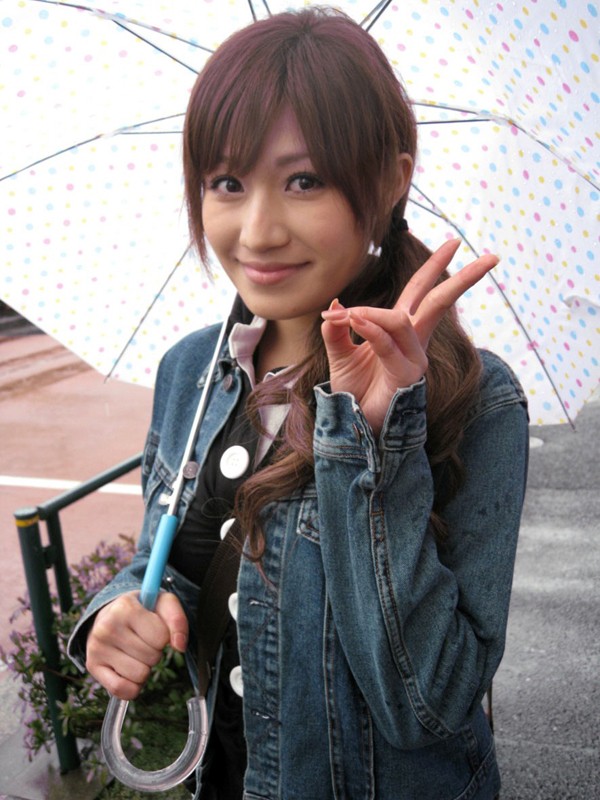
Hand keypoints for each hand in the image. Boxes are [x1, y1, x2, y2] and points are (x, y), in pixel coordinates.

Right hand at [86, 591, 187, 700]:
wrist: (110, 613)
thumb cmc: (142, 610)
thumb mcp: (163, 603)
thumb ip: (178, 620)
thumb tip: (180, 646)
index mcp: (125, 608)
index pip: (162, 638)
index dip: (164, 637)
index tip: (154, 628)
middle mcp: (107, 627)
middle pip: (152, 658)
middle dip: (154, 652)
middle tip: (143, 640)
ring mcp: (97, 648)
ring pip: (139, 676)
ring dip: (144, 668)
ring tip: (135, 653)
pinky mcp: (92, 667)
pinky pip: (121, 690)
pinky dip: (132, 687)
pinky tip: (129, 671)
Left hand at [321, 239, 497, 434]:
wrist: (355, 426)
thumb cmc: (354, 392)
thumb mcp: (340, 356)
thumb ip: (336, 331)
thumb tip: (334, 305)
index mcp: (401, 331)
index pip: (422, 292)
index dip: (435, 266)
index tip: (452, 244)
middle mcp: (414, 342)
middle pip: (440, 301)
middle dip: (462, 276)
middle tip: (487, 252)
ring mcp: (414, 358)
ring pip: (402, 320)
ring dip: (372, 313)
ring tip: (348, 316)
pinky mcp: (405, 375)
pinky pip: (387, 343)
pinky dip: (370, 328)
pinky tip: (354, 319)